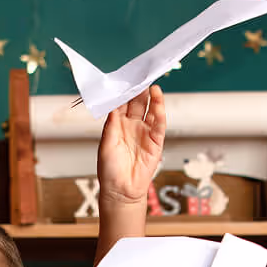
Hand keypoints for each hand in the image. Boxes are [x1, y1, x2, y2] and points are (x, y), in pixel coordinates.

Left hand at [97, 85, 166, 204]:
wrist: (121, 190)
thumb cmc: (109, 170)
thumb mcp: (106, 145)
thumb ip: (111, 125)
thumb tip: (114, 107)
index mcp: (117, 125)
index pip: (122, 104)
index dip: (124, 92)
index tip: (125, 79)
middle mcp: (131, 126)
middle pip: (137, 104)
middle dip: (139, 91)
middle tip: (141, 76)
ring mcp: (144, 133)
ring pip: (150, 111)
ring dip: (151, 99)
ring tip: (152, 86)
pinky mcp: (155, 142)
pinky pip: (159, 125)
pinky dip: (160, 113)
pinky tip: (159, 103)